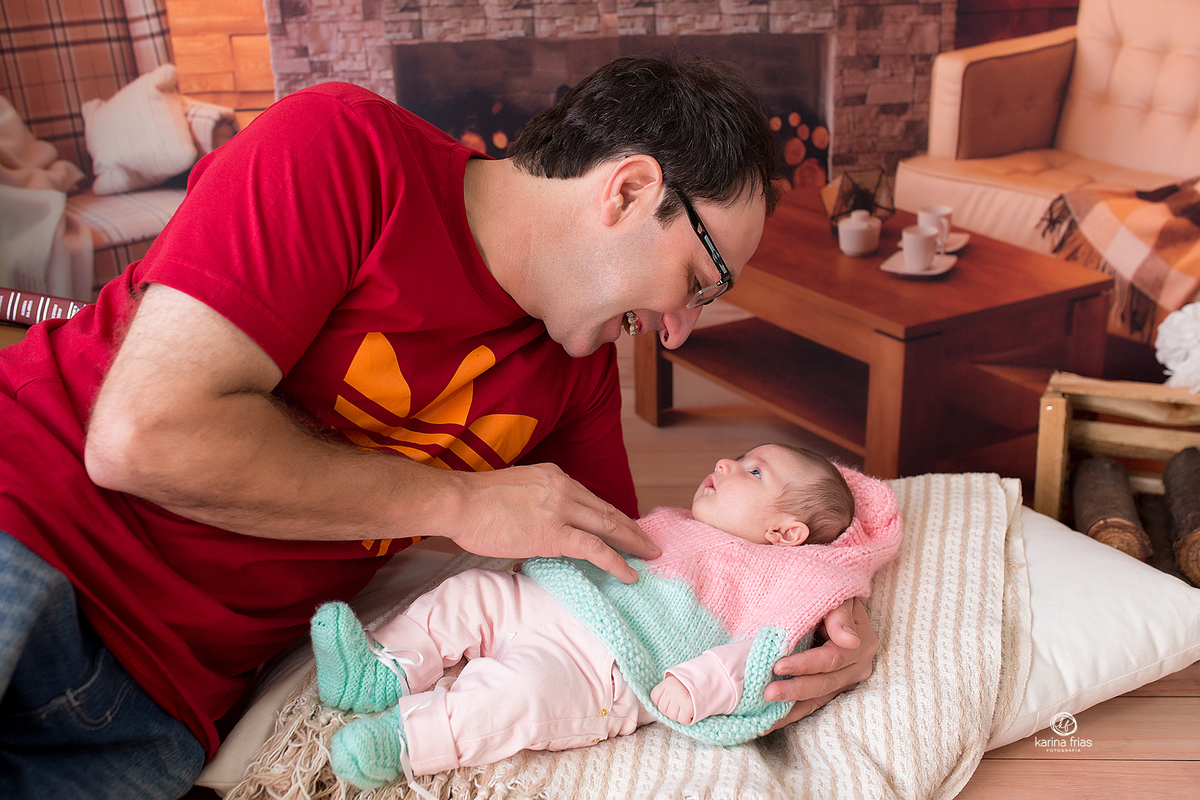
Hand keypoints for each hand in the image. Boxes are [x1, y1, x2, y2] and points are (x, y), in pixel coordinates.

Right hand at [447, 462, 659, 583]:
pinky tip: (629, 573)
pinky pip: (595, 548)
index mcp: (554, 476)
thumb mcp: (516, 488)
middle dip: (631, 528)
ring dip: (633, 543)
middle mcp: (563, 487)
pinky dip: (617, 561)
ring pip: (608, 526)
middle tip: (649, 543)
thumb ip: (537, 500)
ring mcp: (561, 509)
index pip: (591, 499)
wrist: (459, 501)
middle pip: (607, 510)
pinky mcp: (554, 533)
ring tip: (649, 556)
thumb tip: (542, 522)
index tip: (625, 528)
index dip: (612, 515)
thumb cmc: (476, 501)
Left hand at [650, 675, 695, 724]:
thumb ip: (666, 692)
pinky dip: (686, 719)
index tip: (670, 700)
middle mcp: (671, 689)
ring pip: (671, 716)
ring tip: (686, 707)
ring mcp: (679, 698)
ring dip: (678, 716)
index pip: (654, 697)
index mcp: (667, 682)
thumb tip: (656, 707)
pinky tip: (691, 712)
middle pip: (662, 709)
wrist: (710, 679)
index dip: (661, 702)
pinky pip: (682, 720)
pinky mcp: (688, 706)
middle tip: (680, 705)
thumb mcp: (677, 682)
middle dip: (670, 710)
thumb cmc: (691, 685)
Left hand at [763, 597, 876, 731]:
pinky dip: (792, 713)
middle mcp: (857, 667)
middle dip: (795, 690)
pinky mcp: (832, 689)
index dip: (805, 664)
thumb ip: (840, 615)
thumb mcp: (837, 597)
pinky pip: (813, 705)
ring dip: (791, 709)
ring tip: (765, 718)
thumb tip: (849, 639)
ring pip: (818, 699)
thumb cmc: (830, 594)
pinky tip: (771, 721)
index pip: (831, 658)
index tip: (778, 665)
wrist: (831, 600)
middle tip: (767, 693)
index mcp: (861, 643)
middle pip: (824, 683)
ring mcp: (846, 680)